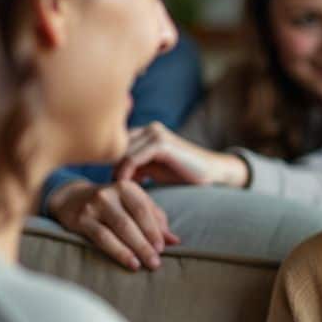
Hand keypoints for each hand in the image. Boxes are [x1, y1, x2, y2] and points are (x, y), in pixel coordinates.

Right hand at [46, 179, 179, 270]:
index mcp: (127, 188)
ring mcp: (93, 205)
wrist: (72, 198)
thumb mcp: (133, 206)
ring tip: (144, 265)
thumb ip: (155, 220)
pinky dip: (117, 251)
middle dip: (146, 244)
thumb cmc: (113, 205)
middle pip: (132, 221)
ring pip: (118, 229)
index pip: (144, 210)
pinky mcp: (81, 219)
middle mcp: (110, 193)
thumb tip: (175, 241)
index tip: (163, 248)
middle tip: (156, 263)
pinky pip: (101, 237)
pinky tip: (129, 262)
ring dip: (133, 249)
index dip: (154, 230)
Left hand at [114, 122, 247, 186]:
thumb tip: (109, 177)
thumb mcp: (152, 170)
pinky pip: (132, 158)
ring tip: (118, 193)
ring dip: (116, 174)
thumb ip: (133, 167)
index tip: (111, 187)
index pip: (115, 147)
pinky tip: (126, 188)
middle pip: (115, 150)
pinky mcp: (161, 143)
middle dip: (111, 171)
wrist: (212, 173)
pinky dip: (126, 174)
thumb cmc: (183, 175)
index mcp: (144, 133)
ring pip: (121, 154)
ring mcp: (154, 133)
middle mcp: (148, 128)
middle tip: (112, 192)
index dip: (110, 167)